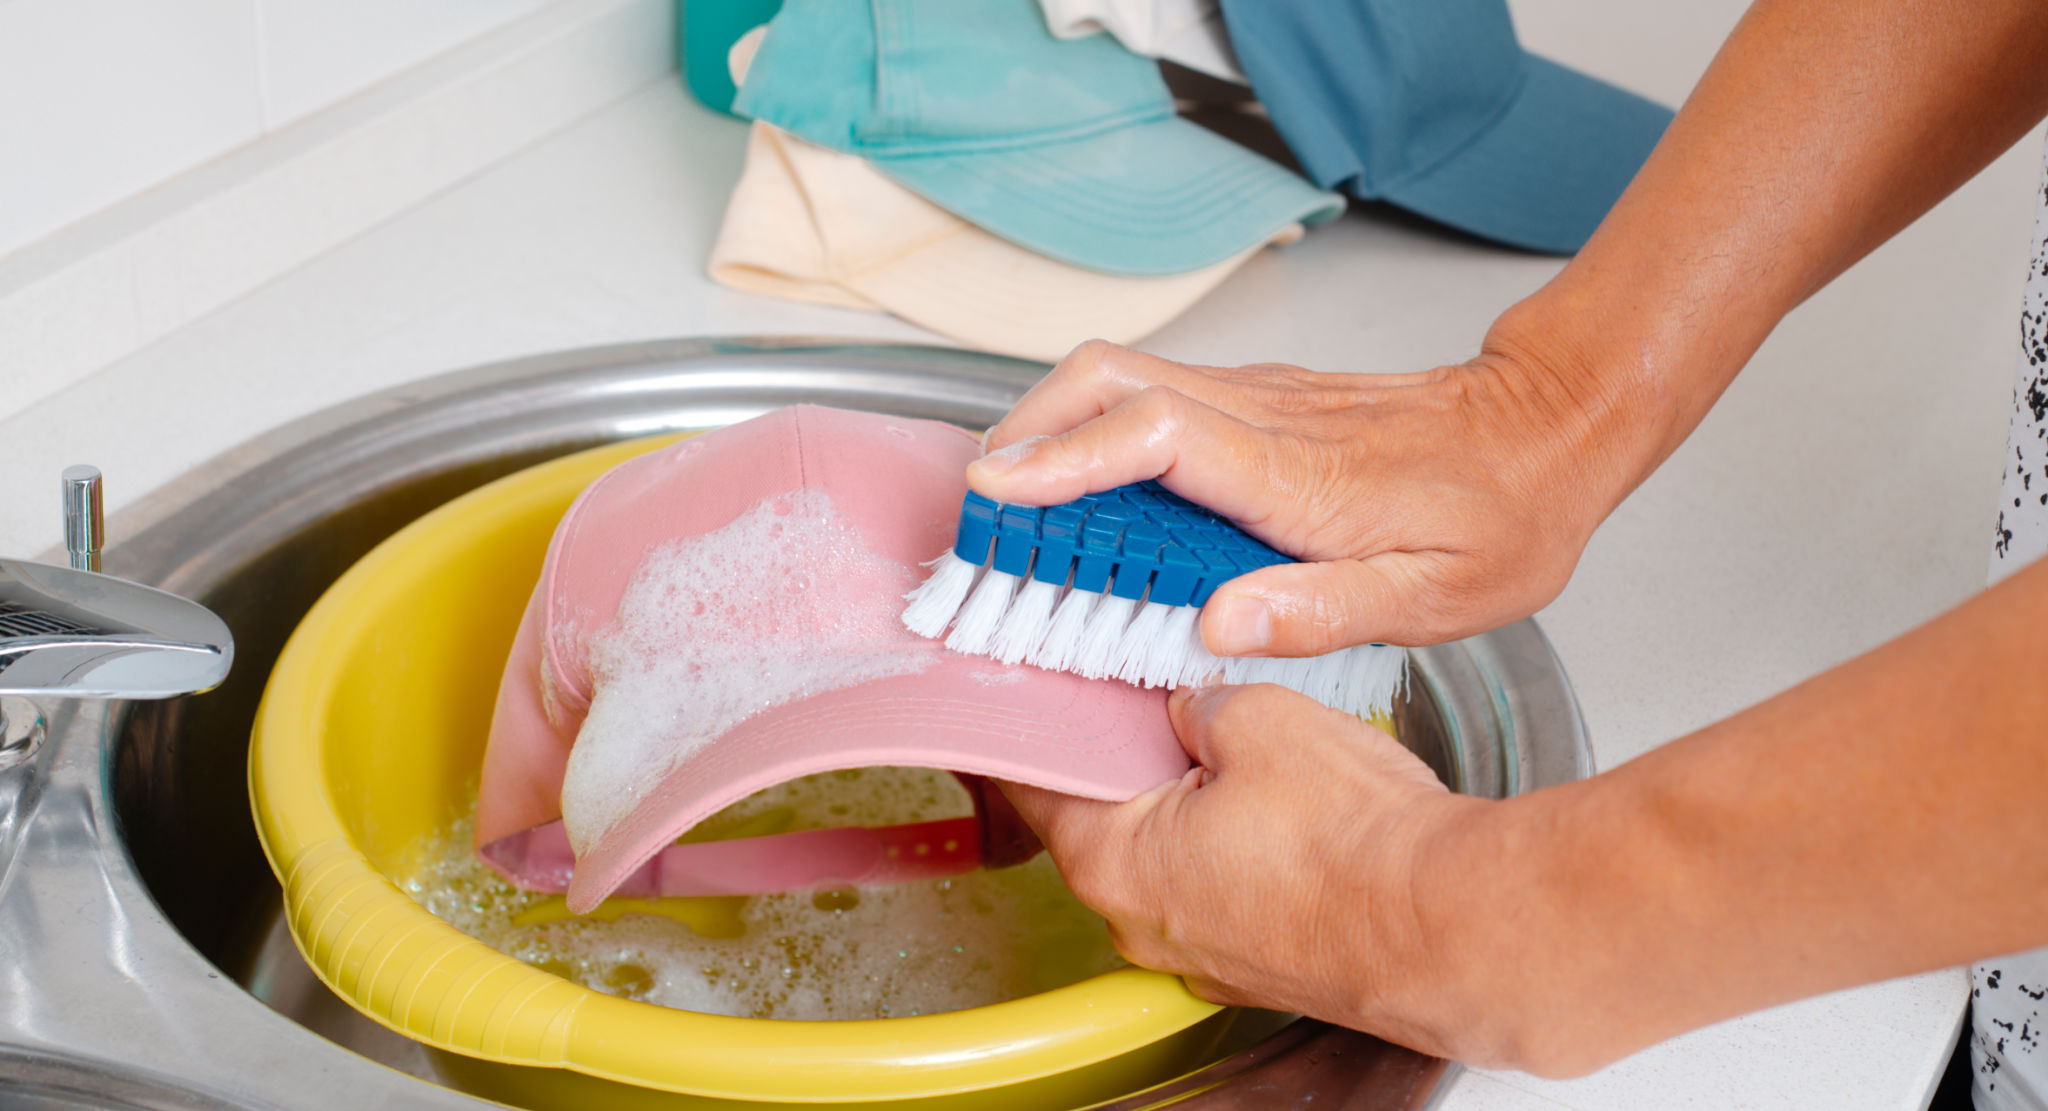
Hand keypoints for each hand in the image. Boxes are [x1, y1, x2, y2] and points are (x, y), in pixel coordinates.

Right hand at [967, 334, 1650, 654]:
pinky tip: (1082, 486)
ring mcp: (1258, 398)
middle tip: (981, 505)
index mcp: (1298, 474)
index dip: (1066, 457)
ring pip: (1121, 376)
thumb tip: (1216, 628)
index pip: (1155, 434)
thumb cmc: (1502, 517)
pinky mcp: (1258, 401)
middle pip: (1110, 378)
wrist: (1549, 429)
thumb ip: (1323, 612)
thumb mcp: (1434, 598)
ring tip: (1009, 502)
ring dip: (1049, 423)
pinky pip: (1151, 395)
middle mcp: (1264, 418)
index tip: (997, 491)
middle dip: (1026, 428)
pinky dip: (1091, 428)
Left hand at [999, 683, 1505, 1062]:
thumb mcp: (1255, 716)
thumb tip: (1189, 703)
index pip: (1033, 781)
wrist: (1450, 925)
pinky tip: (1280, 803)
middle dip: (1125, 755)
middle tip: (1153, 693)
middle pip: (1102, 817)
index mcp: (1111, 863)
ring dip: (1189, 800)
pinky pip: (1223, 886)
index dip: (1035, 722)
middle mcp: (1142, 925)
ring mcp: (1202, 954)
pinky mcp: (1258, 962)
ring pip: (1169, 854)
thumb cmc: (1353, 840)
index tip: (1033, 688)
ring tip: (1236, 744)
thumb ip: (1196, 701)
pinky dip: (1236, 844)